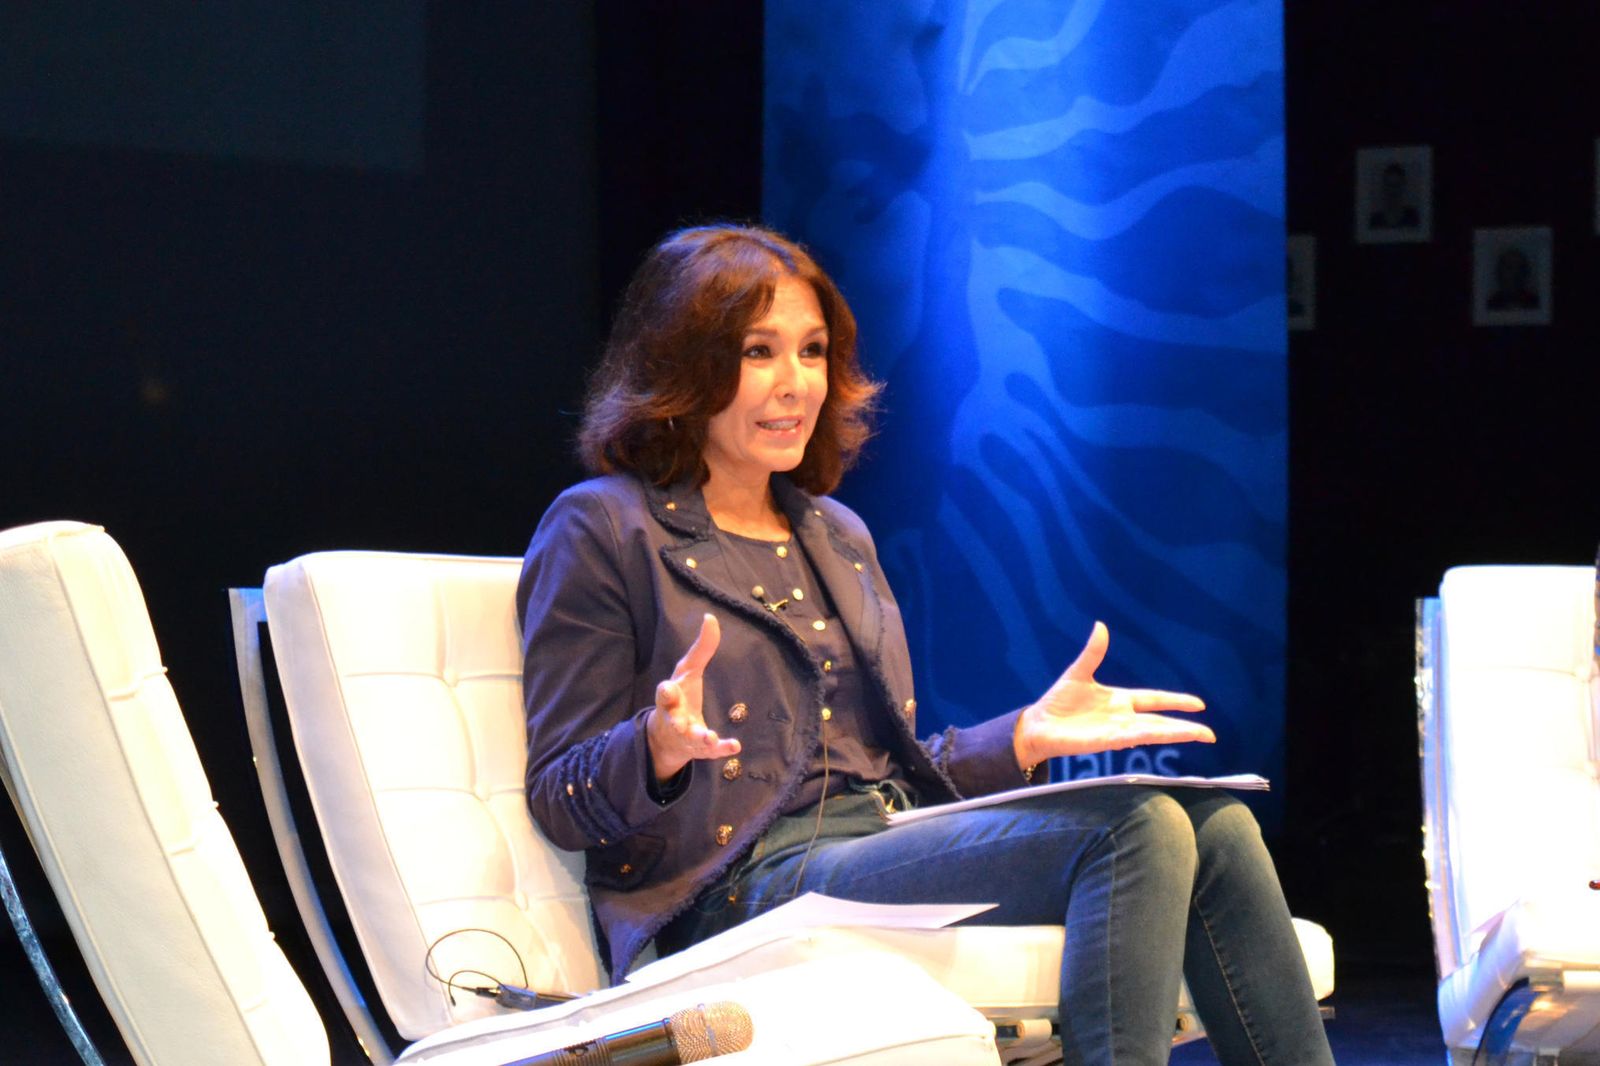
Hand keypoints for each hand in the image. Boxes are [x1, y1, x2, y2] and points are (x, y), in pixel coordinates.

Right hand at [647, 613, 740, 781]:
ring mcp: (687, 735)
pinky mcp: (701, 749)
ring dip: (701, 737)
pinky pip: (711, 751)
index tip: (668, 688)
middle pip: (673, 720)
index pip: (664, 694)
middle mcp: (675, 718)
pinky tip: (735, 746)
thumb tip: (711, 617)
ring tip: (709, 737)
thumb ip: (701, 648)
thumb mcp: (689, 672)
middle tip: (680, 723)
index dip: (666, 692)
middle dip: (676, 721)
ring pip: (692, 738)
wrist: (669, 737)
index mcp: (670, 699)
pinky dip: (722, 748)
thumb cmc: (681, 697)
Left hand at [1014, 622, 1213, 769]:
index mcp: (1120, 700)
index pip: (1155, 700)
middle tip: (1209, 734)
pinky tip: (1155, 736)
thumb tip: (1100, 626)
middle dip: (1185, 727)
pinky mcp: (1102, 741)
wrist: (1038, 724)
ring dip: (1174, 734)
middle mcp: (1122, 717)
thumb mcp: (1079, 672)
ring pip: (1151, 732)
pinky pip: (1125, 739)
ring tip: (1197, 735)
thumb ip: (1093, 652)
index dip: (1176, 702)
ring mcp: (1114, 731)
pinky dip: (1140, 736)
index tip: (1199, 704)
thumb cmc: (1058, 702)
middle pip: (1160, 722)